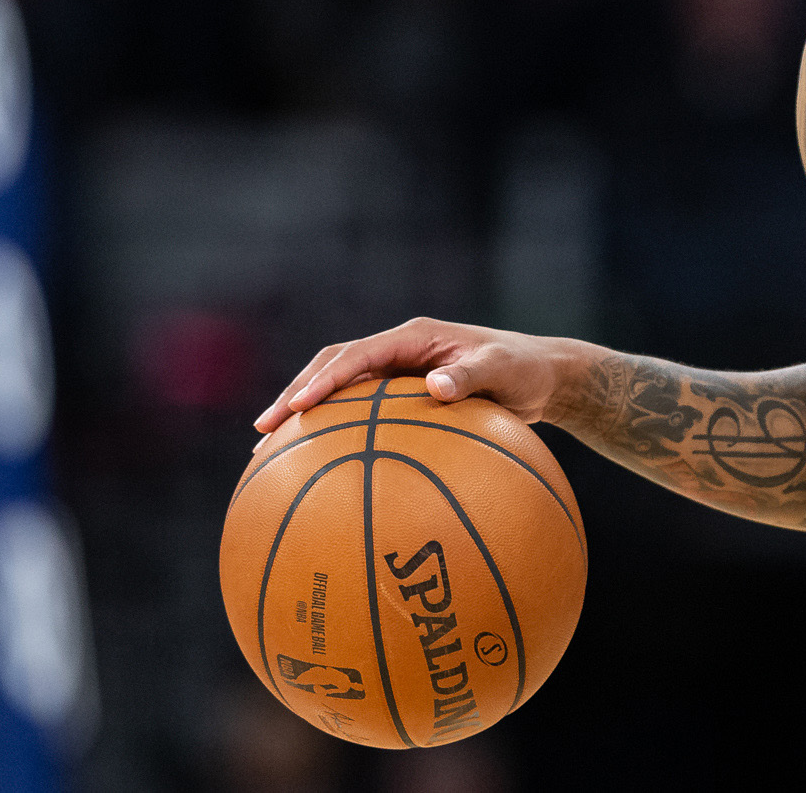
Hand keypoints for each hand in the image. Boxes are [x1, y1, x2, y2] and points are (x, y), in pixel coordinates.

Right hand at [252, 318, 589, 437]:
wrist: (542, 375)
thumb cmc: (525, 370)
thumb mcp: (504, 369)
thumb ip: (472, 376)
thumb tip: (437, 388)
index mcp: (414, 337)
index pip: (356, 355)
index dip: (324, 380)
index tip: (299, 407)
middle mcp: (398, 350)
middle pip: (333, 368)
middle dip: (296, 396)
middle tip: (263, 430)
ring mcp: (397, 372)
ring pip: (339, 390)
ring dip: (305, 414)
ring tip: (267, 450)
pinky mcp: (402, 396)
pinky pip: (361, 414)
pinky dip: (336, 434)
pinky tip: (317, 470)